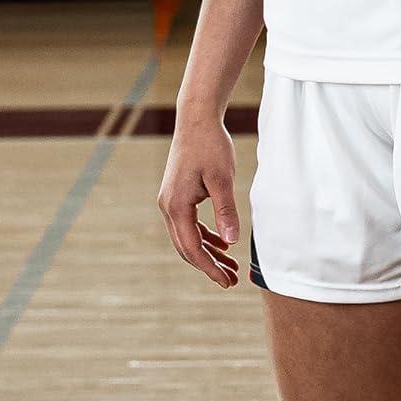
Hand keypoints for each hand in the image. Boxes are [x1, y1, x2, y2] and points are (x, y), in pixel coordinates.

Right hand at [157, 112, 241, 289]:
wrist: (196, 119)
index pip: (192, 248)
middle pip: (187, 247)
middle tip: (231, 280)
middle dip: (208, 266)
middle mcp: (168, 207)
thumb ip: (226, 210)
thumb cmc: (210, 146)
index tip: (227, 282)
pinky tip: (221, 243)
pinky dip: (205, 235)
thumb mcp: (222, 178)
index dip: (210, 268)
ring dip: (208, 252)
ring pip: (187, 237)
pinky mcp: (178, 194)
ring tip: (230, 267)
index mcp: (176, 206)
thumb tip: (231, 241)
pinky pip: (189, 223)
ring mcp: (171, 201)